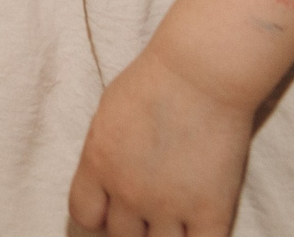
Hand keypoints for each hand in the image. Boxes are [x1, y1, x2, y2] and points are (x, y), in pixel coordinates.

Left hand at [69, 41, 255, 236]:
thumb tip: (105, 181)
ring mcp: (169, 204)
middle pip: (121, 235)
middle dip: (133, 224)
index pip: (84, 215)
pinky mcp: (210, 210)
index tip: (113, 207)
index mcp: (98, 164)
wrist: (203, 72)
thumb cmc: (156, 80)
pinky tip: (201, 224)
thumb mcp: (108, 114)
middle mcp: (127, 191)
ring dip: (165, 234)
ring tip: (177, 216)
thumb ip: (103, 154)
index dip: (99, 215)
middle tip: (151, 205)